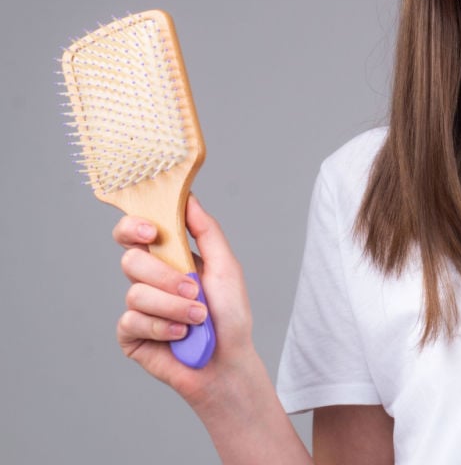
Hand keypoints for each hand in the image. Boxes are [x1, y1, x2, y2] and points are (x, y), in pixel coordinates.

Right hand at [113, 195, 254, 406]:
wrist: (228, 361)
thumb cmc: (230, 315)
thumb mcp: (226, 267)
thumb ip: (206, 232)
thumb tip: (189, 198)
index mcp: (168, 258)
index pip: (134, 232)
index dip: (133, 226)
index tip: (150, 230)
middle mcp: (148, 279)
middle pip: (131, 259)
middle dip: (165, 275)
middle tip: (193, 288)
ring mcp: (137, 307)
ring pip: (136, 293)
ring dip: (174, 306)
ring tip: (198, 318)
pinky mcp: (130, 335)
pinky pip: (133, 321)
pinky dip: (164, 328)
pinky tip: (181, 336)